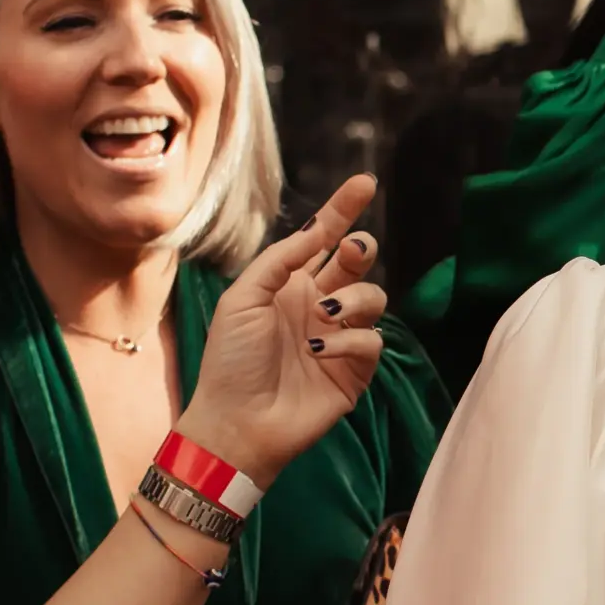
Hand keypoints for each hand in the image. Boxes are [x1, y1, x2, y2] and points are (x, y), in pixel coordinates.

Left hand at [180, 176, 387, 487]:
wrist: (236, 421)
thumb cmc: (230, 360)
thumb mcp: (243, 297)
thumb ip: (281, 260)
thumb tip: (318, 231)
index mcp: (291, 286)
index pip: (324, 240)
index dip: (343, 210)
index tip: (365, 183)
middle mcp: (320, 307)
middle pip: (358, 264)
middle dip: (362, 249)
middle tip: (354, 250)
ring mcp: (340, 339)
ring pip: (374, 299)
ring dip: (355, 299)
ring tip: (326, 315)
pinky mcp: (355, 372)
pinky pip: (372, 341)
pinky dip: (349, 341)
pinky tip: (319, 351)